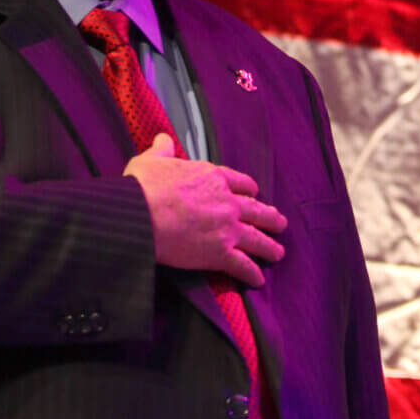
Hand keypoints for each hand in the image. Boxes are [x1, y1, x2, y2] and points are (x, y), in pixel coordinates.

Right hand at [122, 135, 287, 286]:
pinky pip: (242, 265)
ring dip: (269, 246)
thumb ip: (162, 150)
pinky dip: (252, 274)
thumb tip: (162, 138)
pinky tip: (258, 280)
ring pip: (256, 238)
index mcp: (212, 177)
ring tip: (278, 253)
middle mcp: (226, 201)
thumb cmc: (142, 187)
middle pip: (255, 210)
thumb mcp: (151, 161)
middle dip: (269, 217)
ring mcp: (227, 227)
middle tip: (280, 223)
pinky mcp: (220, 252)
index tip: (254, 194)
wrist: (139, 214)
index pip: (240, 183)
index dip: (249, 190)